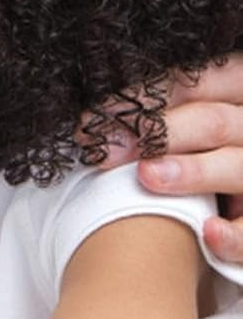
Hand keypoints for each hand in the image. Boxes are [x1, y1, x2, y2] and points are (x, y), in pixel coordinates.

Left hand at [100, 54, 242, 264]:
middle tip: (109, 150)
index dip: (142, 98)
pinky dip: (236, 234)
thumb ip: (158, 114)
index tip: (93, 120)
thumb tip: (91, 124)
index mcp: (237, 92)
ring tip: (148, 177)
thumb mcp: (189, 124)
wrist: (233, 198)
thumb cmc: (200, 152)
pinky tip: (208, 231)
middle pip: (215, 123)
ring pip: (238, 167)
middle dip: (160, 134)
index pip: (192, 84)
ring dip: (194, 172)